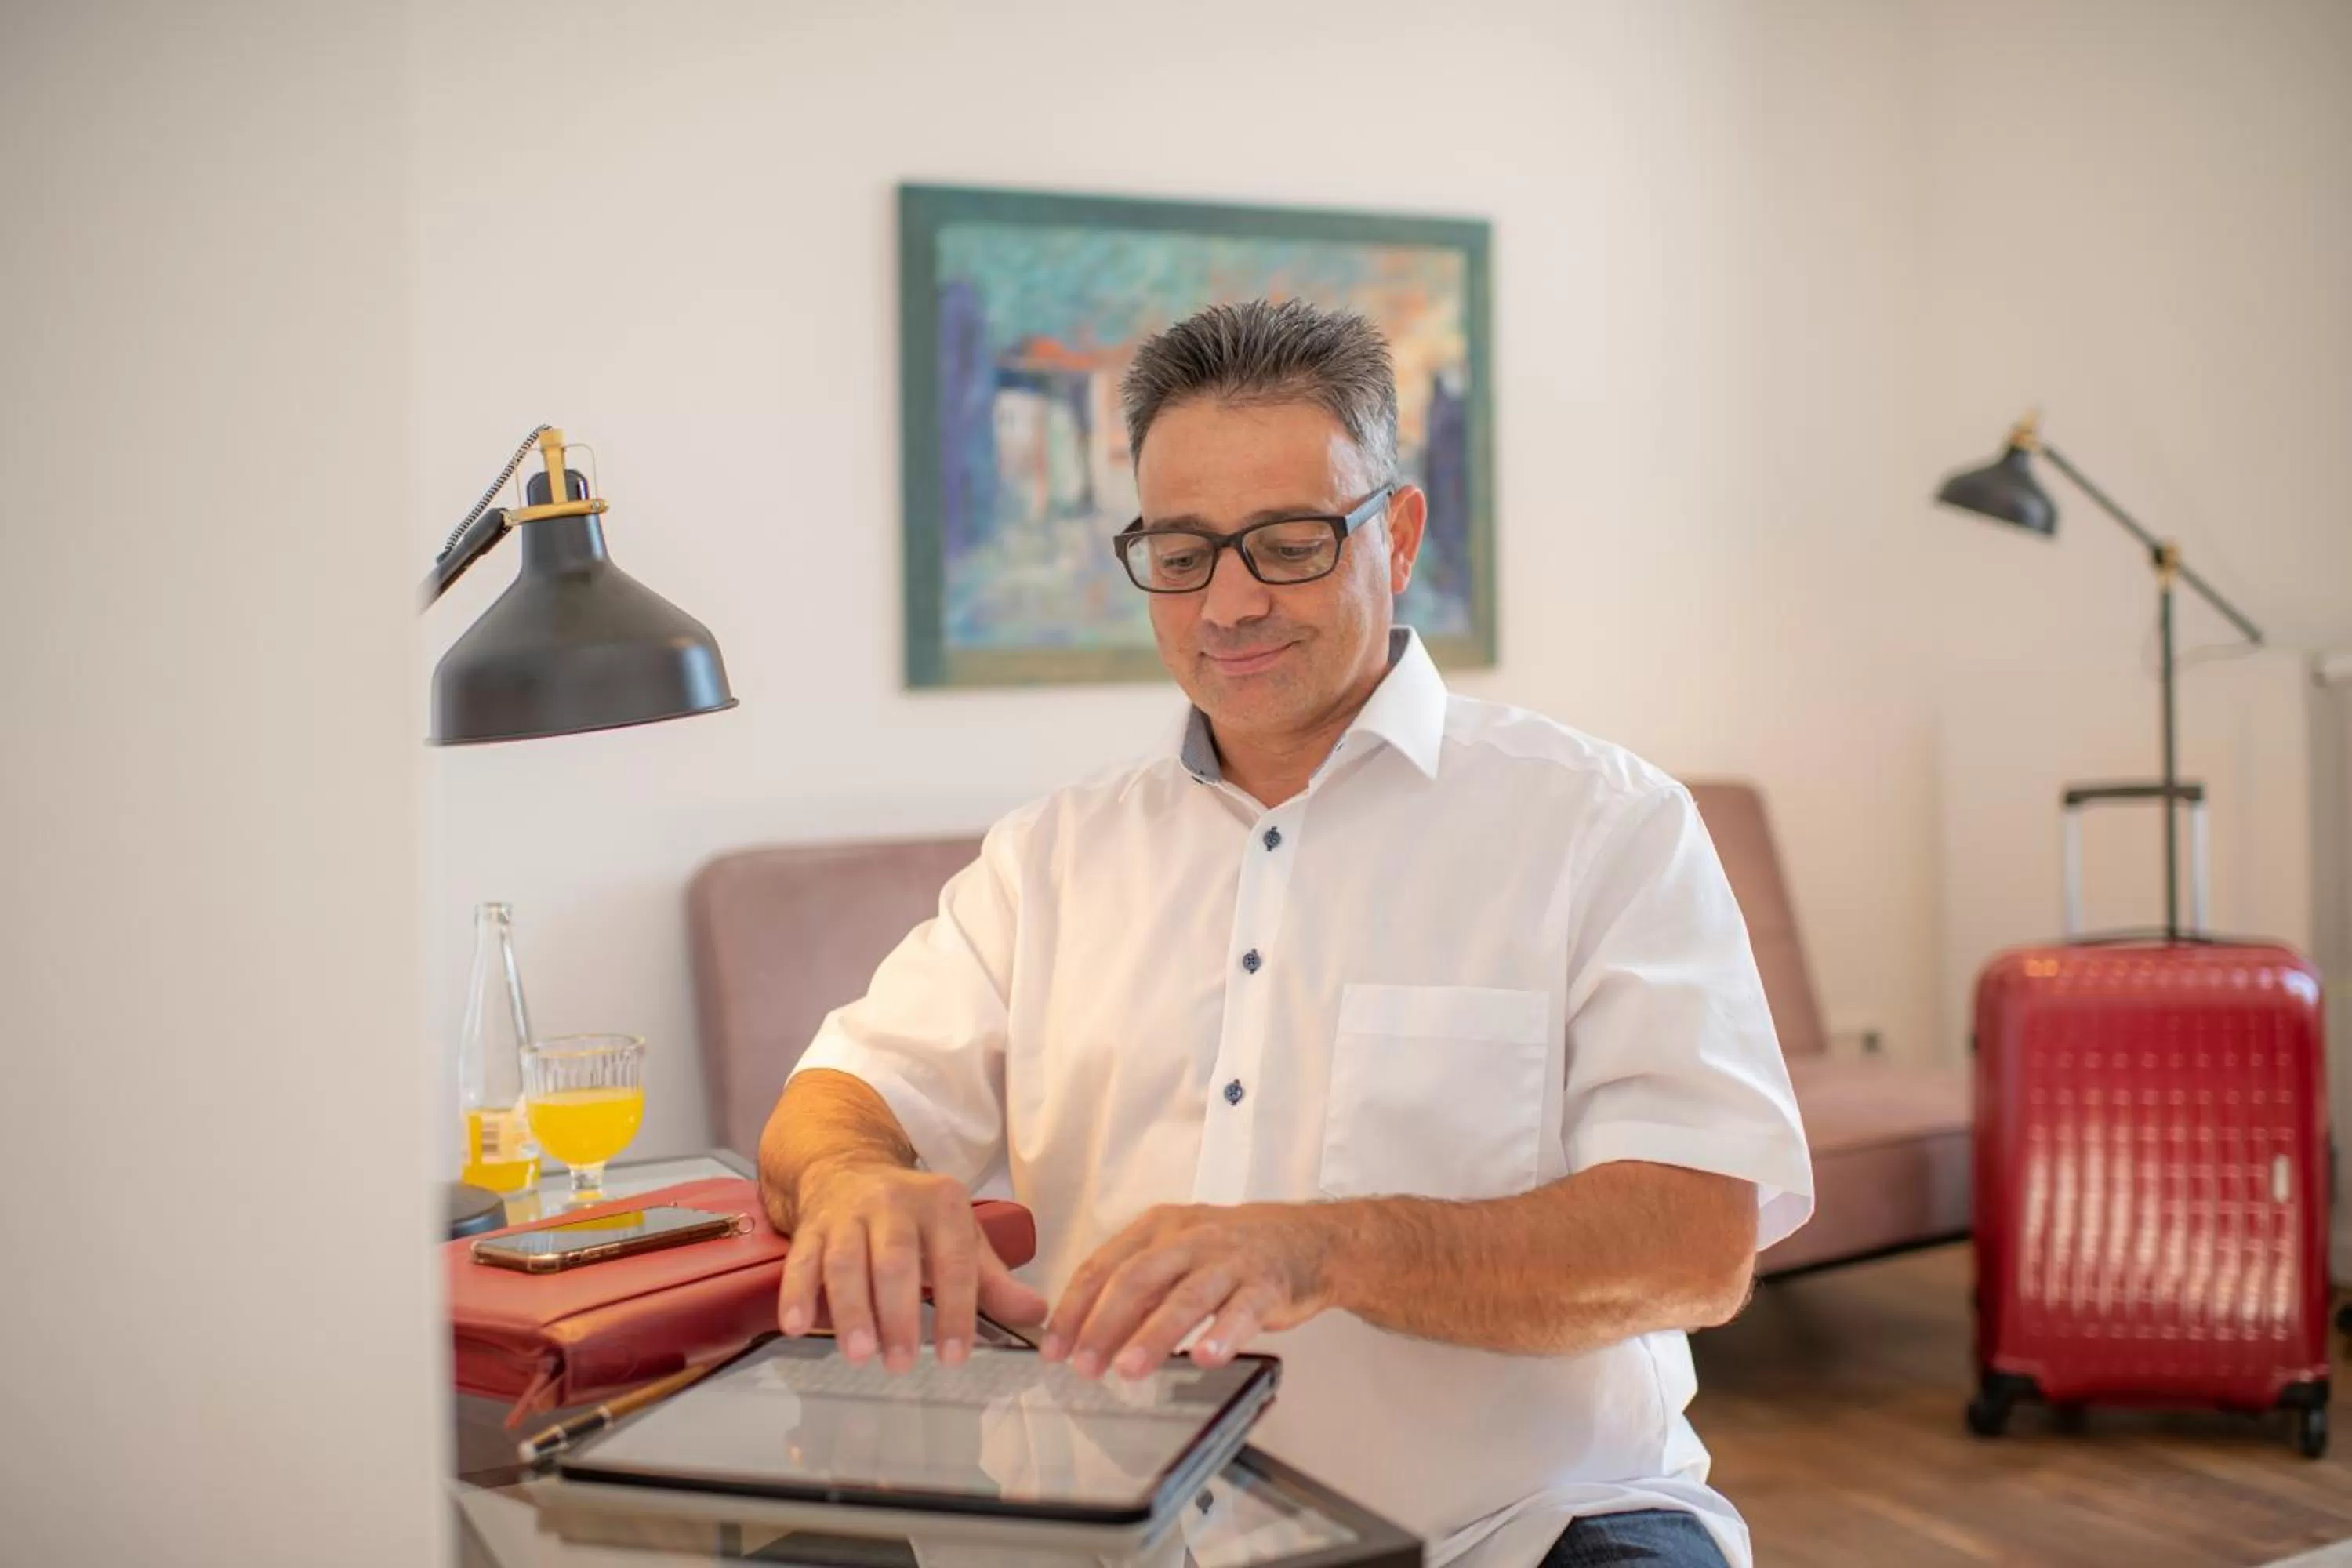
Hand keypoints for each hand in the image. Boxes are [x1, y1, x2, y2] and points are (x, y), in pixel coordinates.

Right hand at [776, 1161, 1047, 1371]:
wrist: (850, 1167)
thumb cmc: (915, 1216)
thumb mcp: (961, 1236)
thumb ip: (993, 1281)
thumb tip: (1037, 1314)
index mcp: (941, 1203)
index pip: (954, 1261)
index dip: (956, 1310)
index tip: (955, 1358)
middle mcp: (893, 1202)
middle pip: (895, 1260)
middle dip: (898, 1313)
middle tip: (902, 1363)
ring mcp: (848, 1213)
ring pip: (846, 1260)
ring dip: (851, 1310)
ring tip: (859, 1354)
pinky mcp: (811, 1227)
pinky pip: (801, 1259)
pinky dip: (796, 1292)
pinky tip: (796, 1325)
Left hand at [1040, 1202, 1336, 1380]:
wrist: (1305, 1239)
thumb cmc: (1231, 1252)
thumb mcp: (1177, 1254)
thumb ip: (1138, 1289)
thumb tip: (1087, 1332)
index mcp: (1159, 1228)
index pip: (1104, 1266)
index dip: (1075, 1308)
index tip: (1054, 1347)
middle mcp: (1191, 1239)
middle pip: (1138, 1278)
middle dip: (1105, 1324)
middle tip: (1084, 1366)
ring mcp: (1230, 1261)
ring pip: (1187, 1296)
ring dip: (1155, 1334)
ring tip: (1129, 1369)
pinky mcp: (1267, 1285)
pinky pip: (1243, 1310)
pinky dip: (1223, 1334)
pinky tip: (1206, 1358)